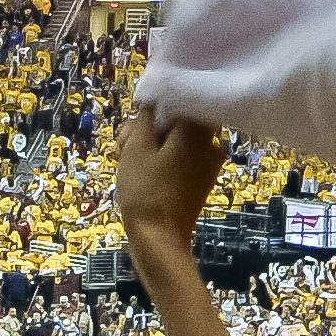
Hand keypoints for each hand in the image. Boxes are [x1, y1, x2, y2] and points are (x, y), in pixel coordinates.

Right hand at [113, 107, 227, 248]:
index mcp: (197, 129)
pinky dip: (164, 162)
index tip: (131, 130)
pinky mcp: (203, 179)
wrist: (159, 238)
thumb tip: (153, 96)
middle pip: (175, 121)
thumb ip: (146, 117)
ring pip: (176, 140)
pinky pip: (183, 158)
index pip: (175, 101)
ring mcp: (210, 162)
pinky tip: (145, 176)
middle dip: (148, 130)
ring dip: (153, 146)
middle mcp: (211, 141)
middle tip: (124, 150)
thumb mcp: (136, 148)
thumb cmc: (145, 191)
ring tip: (130, 166)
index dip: (149, 112)